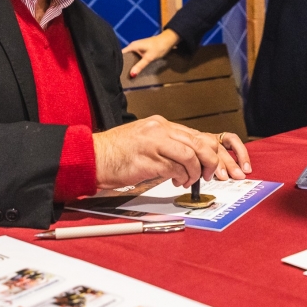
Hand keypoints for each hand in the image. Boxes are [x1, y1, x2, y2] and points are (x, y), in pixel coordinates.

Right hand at [92, 116, 251, 189]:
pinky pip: (176, 169)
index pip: (195, 135)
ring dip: (195, 172)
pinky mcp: (149, 159)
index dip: (209, 152)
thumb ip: (167, 146)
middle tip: (209, 174)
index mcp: (160, 124)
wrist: (94, 156)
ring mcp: (154, 143)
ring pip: (191, 155)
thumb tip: (191, 159)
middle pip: (199, 143)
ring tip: (189, 181)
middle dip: (210, 162)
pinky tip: (177, 182)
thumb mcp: (146, 141)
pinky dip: (181, 177)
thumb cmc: (118, 153)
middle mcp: (159, 130)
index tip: (212, 165)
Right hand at [122, 29, 179, 76]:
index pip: (121, 54)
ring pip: (130, 57)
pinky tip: (134, 69)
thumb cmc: (158, 47)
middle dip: (123, 64)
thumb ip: (140, 66)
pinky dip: (134, 63)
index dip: (117, 61)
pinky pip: (134, 57)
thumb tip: (132, 74)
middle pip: (125, 57)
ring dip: (129, 64)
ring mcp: (137, 48)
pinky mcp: (141, 50)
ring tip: (126, 74)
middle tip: (121, 75)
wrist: (168, 41)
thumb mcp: (149, 58)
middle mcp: (133, 46)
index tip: (116, 70)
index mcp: (132, 46)